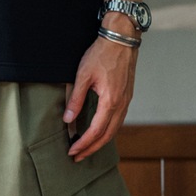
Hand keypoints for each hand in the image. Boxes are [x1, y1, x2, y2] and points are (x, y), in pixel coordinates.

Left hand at [63, 25, 137, 160]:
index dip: (83, 144)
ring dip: (101, 141)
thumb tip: (67, 119)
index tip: (72, 151)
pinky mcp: (127, 96)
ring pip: (115, 129)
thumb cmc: (101, 54)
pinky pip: (119, 120)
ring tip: (87, 148)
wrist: (121, 39)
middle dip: (92, 148)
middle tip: (78, 156)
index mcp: (110, 101)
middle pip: (107, 135)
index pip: (96, 131)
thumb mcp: (83, 75)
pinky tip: (100, 131)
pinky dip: (108, 130)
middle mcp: (121, 104)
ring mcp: (126, 101)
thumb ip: (76, 99)